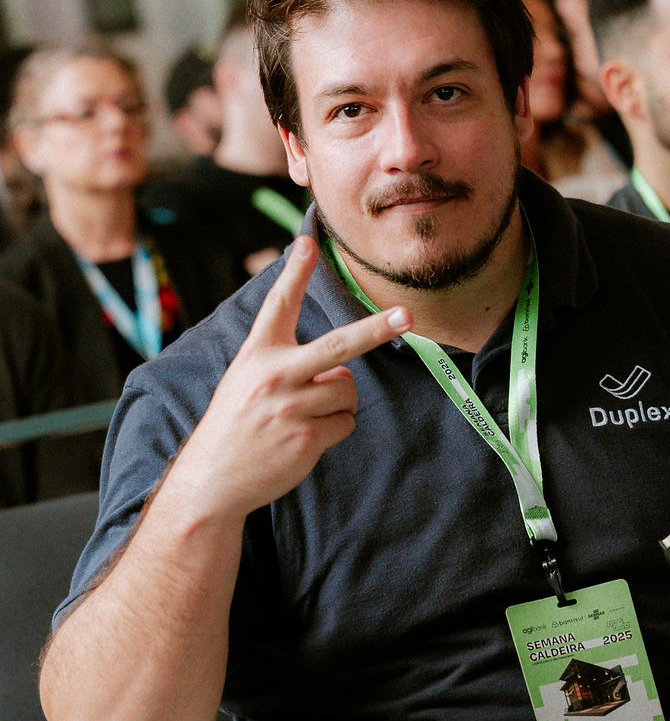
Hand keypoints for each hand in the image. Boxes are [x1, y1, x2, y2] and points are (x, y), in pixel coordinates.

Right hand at [174, 236, 410, 518]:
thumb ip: (287, 363)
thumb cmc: (236, 423)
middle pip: (339, 345)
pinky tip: (306, 436)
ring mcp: (291, 407)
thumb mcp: (246, 379)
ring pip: (348, 388)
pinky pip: (345, 421)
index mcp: (257, 354)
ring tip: (306, 413)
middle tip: (406, 314)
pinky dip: (335, 427)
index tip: (309, 242)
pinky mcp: (306, 437)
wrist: (212, 478)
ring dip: (338, 400)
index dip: (295, 272)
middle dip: (376, 328)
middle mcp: (274, 374)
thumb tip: (343, 366)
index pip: (279, 304)